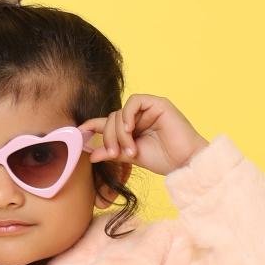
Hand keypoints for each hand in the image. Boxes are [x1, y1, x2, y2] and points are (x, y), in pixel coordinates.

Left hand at [79, 95, 208, 178]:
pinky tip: (130, 130)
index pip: (108, 123)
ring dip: (120, 133)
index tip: (79, 132)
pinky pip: (134, 101)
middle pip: (112, 119)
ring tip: (130, 149)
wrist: (186, 162)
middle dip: (110, 138)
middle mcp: (139, 116)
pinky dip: (128, 115)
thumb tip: (91, 154)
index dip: (92, 125)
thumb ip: (114, 152)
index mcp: (133, 128)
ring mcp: (148, 109)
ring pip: (121, 112)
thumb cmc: (164, 160)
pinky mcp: (158, 103)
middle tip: (115, 154)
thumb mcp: (133, 157)